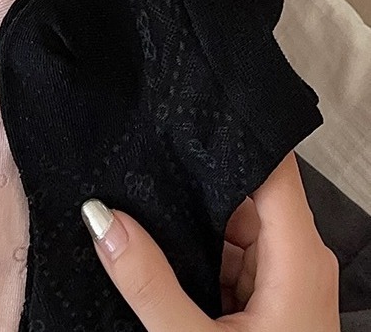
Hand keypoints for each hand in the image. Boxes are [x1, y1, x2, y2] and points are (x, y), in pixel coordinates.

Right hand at [82, 153, 339, 331]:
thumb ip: (146, 281)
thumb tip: (97, 216)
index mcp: (297, 253)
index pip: (269, 166)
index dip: (228, 130)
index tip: (176, 103)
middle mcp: (295, 253)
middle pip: (245, 185)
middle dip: (192, 165)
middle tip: (139, 131)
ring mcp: (279, 271)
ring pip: (231, 215)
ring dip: (187, 202)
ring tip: (136, 166)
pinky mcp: (262, 291)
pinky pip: (225, 244)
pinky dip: (192, 235)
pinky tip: (152, 219)